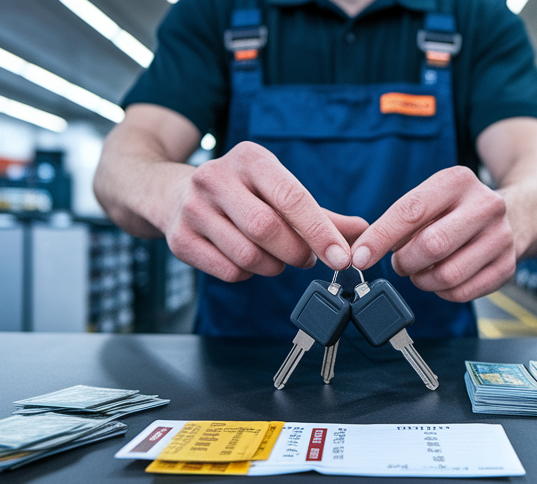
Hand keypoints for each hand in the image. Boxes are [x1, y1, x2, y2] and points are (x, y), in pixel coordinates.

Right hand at [161, 142, 363, 281]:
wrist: (173, 194)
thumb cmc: (241, 194)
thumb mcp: (278, 189)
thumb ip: (321, 214)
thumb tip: (362, 231)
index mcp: (249, 158)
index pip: (291, 198)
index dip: (320, 231)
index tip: (341, 257)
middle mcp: (216, 177)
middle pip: (268, 229)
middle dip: (297, 252)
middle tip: (306, 257)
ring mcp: (193, 208)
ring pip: (249, 256)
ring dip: (273, 266)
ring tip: (275, 256)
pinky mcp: (179, 239)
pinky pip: (229, 271)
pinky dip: (247, 273)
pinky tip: (246, 259)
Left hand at [350, 167, 514, 301]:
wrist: (514, 215)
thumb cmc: (457, 210)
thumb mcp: (431, 199)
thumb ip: (398, 220)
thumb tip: (364, 251)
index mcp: (458, 181)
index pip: (410, 212)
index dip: (380, 239)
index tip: (360, 257)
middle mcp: (485, 206)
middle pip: (432, 246)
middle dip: (405, 262)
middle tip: (400, 263)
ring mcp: (500, 237)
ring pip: (447, 275)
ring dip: (422, 280)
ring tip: (420, 271)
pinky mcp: (507, 266)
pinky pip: (462, 293)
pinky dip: (442, 292)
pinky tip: (441, 279)